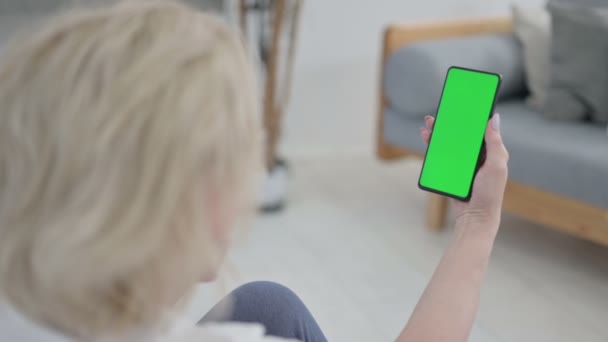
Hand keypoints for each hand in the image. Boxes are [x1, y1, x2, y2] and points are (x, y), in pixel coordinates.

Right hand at [420, 114, 508, 228]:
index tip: (465, 102)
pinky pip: (440, 156)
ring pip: (449, 143)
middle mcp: (476, 156)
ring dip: (439, 132)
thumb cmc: (490, 193)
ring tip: (429, 123)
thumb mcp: (496, 166)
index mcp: (489, 152)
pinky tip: (427, 139)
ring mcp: (462, 164)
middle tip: (441, 111)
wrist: (474, 217)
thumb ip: (495, 143)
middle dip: (451, 121)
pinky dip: (433, 147)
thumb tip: (494, 118)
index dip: (473, 116)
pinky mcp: (451, 171)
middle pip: (461, 134)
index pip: (481, 129)